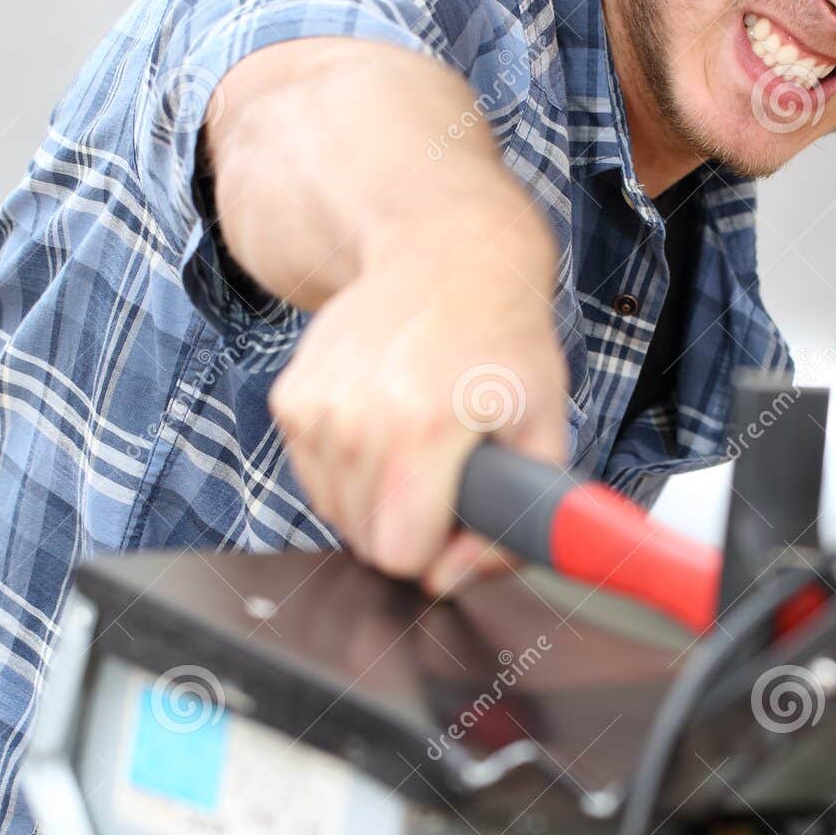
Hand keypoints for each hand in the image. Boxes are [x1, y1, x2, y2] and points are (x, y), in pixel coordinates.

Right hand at [268, 204, 568, 596]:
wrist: (443, 255)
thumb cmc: (500, 339)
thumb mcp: (546, 425)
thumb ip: (515, 520)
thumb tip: (451, 580)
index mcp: (421, 429)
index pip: (402, 555)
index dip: (441, 548)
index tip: (463, 512)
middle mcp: (354, 420)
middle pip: (367, 542)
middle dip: (413, 524)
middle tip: (448, 469)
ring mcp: (314, 410)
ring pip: (337, 515)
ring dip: (381, 499)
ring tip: (420, 440)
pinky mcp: (289, 401)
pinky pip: (316, 479)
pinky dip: (350, 468)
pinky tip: (385, 422)